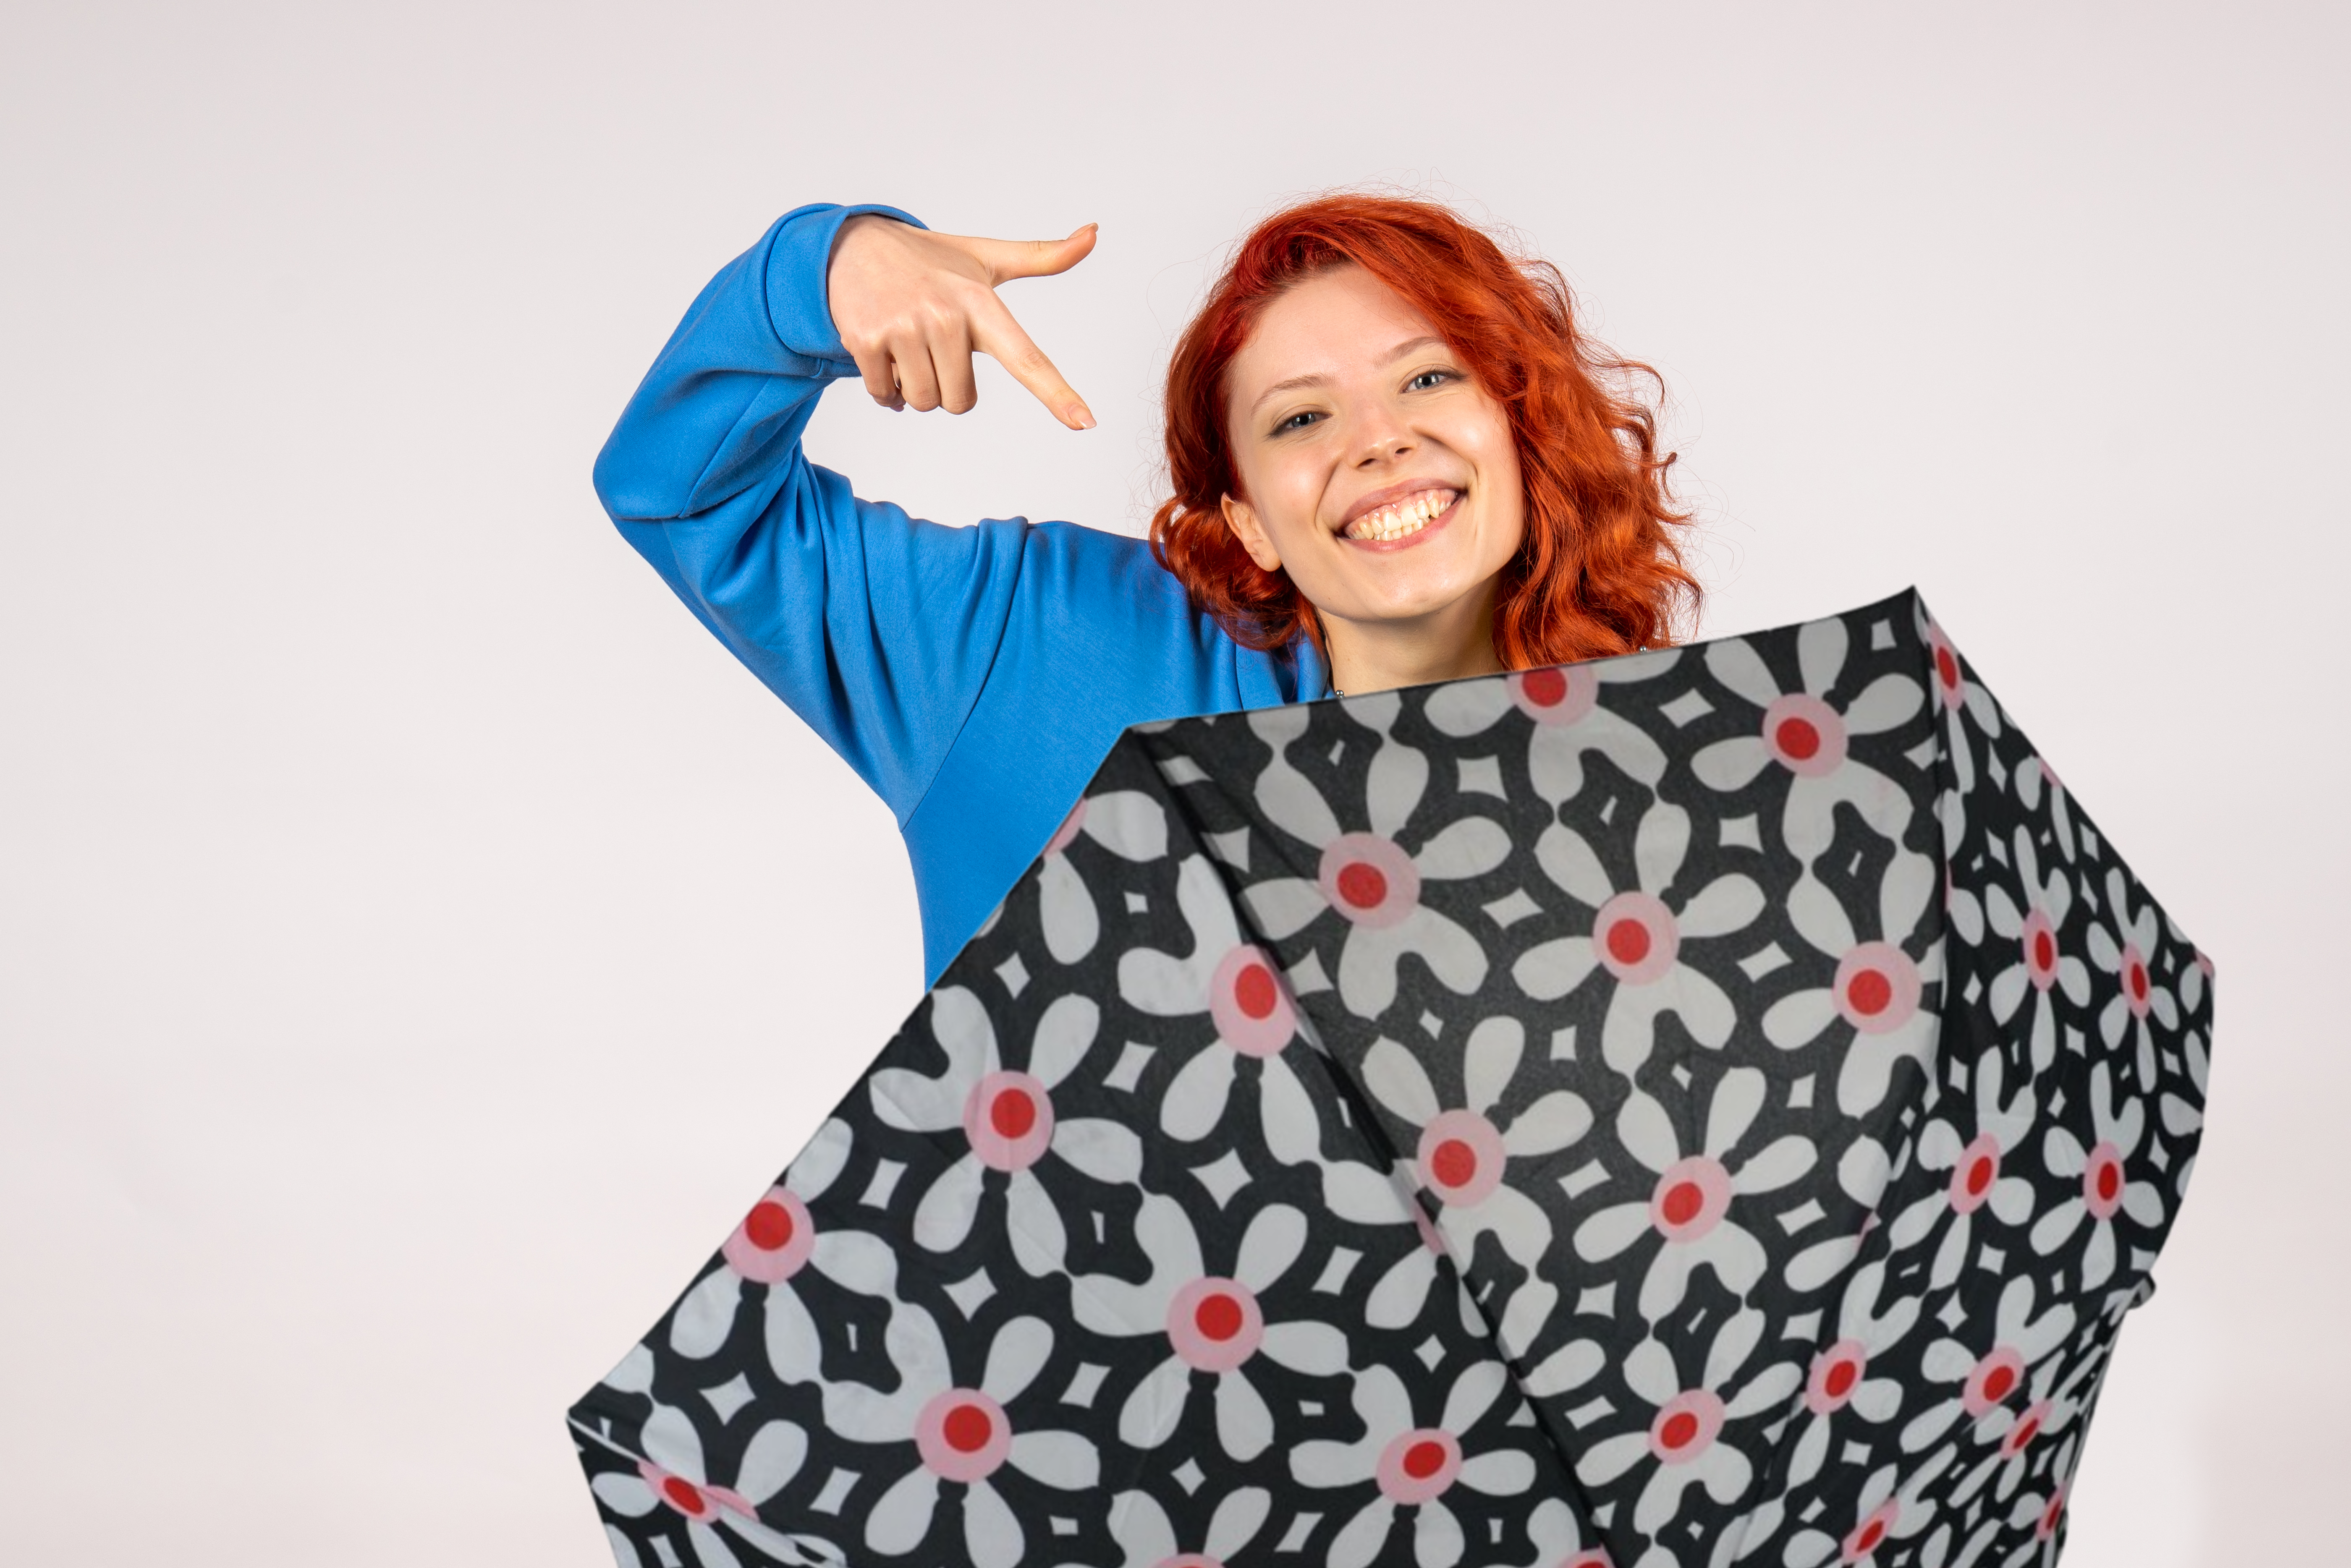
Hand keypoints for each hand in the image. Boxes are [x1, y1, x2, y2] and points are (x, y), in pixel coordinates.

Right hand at [827, 215, 1097, 429]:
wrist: (852, 245)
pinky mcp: (867, 340)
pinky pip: (887, 396)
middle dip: (947, 387)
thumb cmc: (929, 260)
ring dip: (916, 388)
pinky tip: (884, 356)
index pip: (1026, 357)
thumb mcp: (986, 258)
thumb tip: (1093, 233)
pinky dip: (886, 389)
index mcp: (981, 302)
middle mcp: (945, 315)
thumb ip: (1042, 256)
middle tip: (933, 347)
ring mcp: (904, 328)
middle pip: (960, 401)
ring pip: (925, 402)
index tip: (1086, 422)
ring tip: (908, 348)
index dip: (1057, 393)